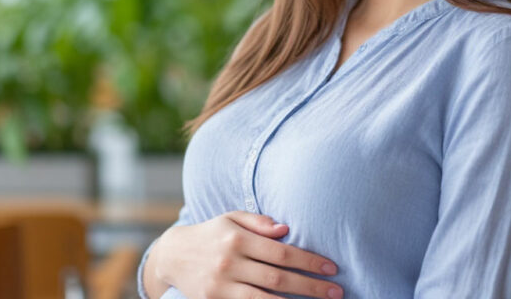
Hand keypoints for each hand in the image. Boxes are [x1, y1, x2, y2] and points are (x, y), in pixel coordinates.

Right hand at [154, 210, 342, 298]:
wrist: (173, 255)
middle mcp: (229, 263)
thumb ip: (259, 223)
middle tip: (337, 291)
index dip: (309, 261)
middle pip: (277, 278)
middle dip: (310, 286)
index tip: (332, 268)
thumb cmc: (212, 234)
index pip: (281, 253)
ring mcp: (221, 286)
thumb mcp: (231, 218)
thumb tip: (286, 229)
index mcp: (237, 239)